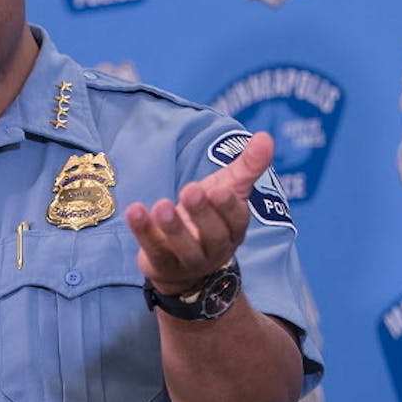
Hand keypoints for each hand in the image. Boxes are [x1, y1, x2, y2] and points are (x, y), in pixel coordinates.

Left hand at [125, 131, 274, 296]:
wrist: (181, 262)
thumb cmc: (209, 216)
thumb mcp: (228, 189)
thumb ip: (247, 166)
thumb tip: (266, 136)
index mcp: (234, 229)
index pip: (237, 220)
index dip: (229, 207)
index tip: (221, 189)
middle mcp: (215, 249)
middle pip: (213, 235)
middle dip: (202, 213)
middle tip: (190, 190)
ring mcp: (189, 261)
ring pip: (185, 248)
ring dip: (174, 227)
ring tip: (162, 205)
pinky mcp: (163, 265)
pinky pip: (154, 250)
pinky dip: (144, 231)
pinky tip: (134, 211)